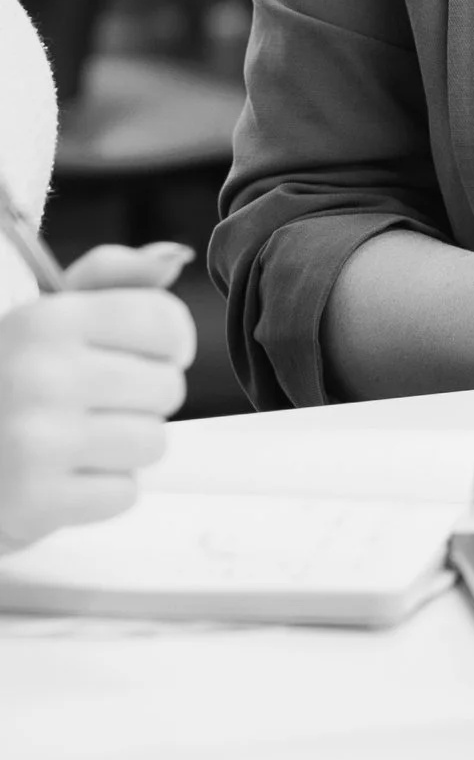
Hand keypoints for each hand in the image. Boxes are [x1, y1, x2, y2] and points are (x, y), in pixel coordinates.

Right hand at [0, 244, 196, 552]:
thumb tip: (172, 258)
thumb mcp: (45, 316)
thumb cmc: (7, 380)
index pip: (164, 323)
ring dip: (124, 446)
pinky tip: (62, 474)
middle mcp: (39, 376)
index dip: (168, 342)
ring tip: (76, 438)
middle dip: (140, 397)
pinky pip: (124, 493)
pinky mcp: (34, 501)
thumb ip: (110, 279)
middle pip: (167, 387)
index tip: (143, 353)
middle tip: (92, 401)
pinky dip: (100, 490)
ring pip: (152, 442)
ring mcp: (36, 442)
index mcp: (44, 321)